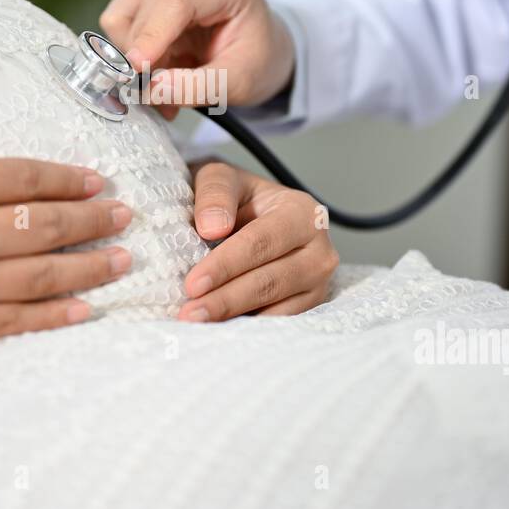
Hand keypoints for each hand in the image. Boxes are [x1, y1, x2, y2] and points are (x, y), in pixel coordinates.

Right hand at [0, 94, 131, 360]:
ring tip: (122, 259)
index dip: (68, 178)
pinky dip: (53, 316)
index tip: (97, 180)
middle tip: (126, 216)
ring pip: (40, 274)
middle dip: (93, 219)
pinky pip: (12, 321)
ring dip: (89, 266)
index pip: (23, 177)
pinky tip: (83, 311)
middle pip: (44, 224)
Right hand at [100, 0, 294, 118]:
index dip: (153, 35)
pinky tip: (160, 59)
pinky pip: (117, 21)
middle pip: (150, 16)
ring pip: (128, 21)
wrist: (258, 48)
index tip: (138, 70)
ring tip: (172, 78)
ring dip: (141, 59)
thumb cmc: (255, 60)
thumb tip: (152, 89)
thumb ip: (199, 87)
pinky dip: (129, 48)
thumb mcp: (240, 83)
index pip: (178, 0)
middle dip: (150, 63)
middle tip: (168, 99)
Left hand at [179, 161, 336, 320]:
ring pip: (277, 308)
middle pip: (271, 281)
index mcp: (302, 213)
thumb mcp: (221, 178)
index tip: (193, 284)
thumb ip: (215, 193)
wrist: (251, 213)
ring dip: (235, 319)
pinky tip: (218, 330)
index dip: (226, 265)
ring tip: (197, 325)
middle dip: (226, 299)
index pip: (261, 242)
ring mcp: (318, 282)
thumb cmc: (235, 197)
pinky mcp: (309, 306)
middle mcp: (319, 250)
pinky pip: (280, 323)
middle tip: (189, 314)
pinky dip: (248, 329)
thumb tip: (212, 228)